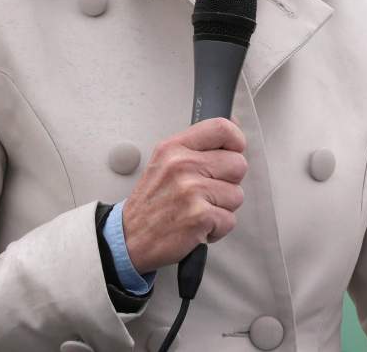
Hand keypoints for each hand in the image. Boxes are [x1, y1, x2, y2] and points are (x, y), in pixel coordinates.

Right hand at [121, 117, 248, 272]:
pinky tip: (197, 226)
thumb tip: (232, 127)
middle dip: (229, 182)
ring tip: (198, 210)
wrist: (129, 239)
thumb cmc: (151, 203)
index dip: (236, 140)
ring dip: (222, 208)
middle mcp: (182, 165)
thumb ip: (196, 146)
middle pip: (238, 164)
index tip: (234, 150)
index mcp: (174, 148)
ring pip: (237, 194)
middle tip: (206, 192)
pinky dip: (217, 229)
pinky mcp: (199, 216)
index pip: (221, 128)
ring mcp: (191, 190)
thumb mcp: (164, 162)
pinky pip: (230, 220)